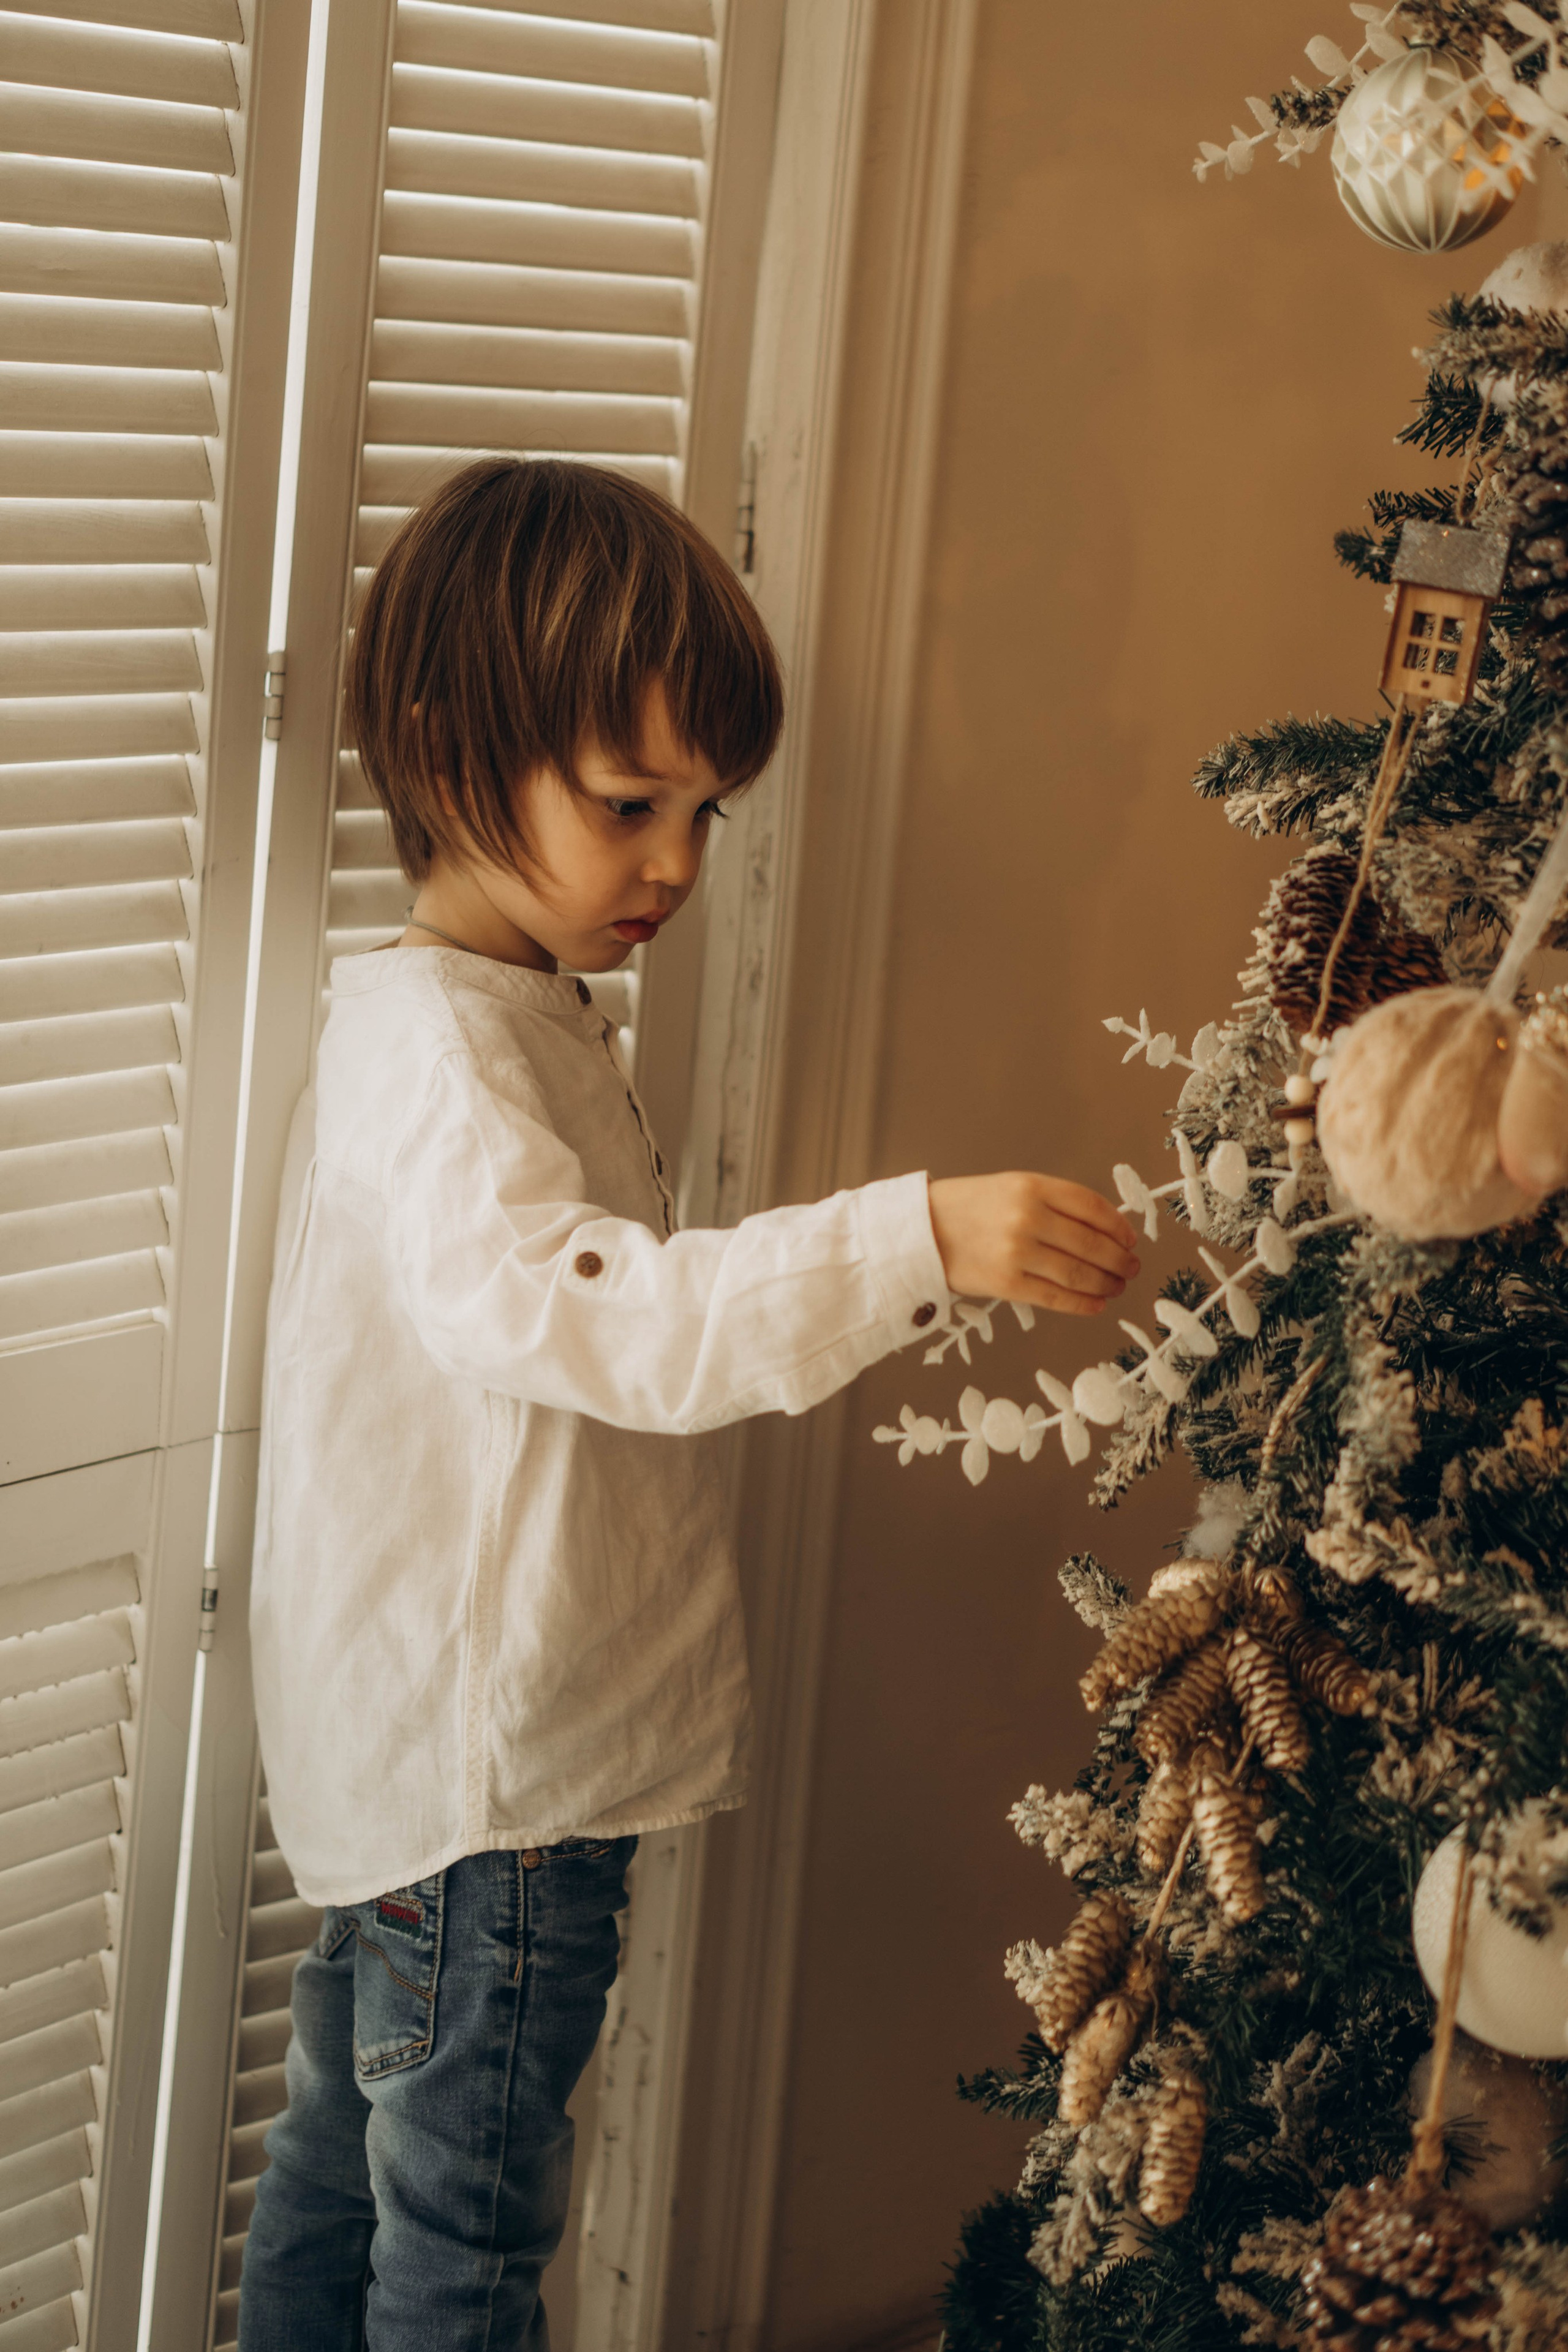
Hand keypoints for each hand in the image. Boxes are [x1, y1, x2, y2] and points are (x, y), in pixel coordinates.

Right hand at [927, 1174, 1139, 1316]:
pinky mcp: (1006, 1283)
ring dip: (1106, 1283)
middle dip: (1119, 1260)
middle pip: (1090, 1243)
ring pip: (1078, 1273)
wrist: (921, 1231)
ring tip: (1117, 1287)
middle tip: (1131, 1268)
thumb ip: (1053, 1203)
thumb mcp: (1011, 1188)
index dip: (1118, 1226)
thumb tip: (1104, 1231)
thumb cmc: (968, 1208)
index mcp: (1031, 1186)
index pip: (1091, 1206)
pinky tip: (1096, 1304)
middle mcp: (1027, 1217)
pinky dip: (1082, 1303)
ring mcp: (1017, 1252)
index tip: (1131, 1240)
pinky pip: (1056, 1297)